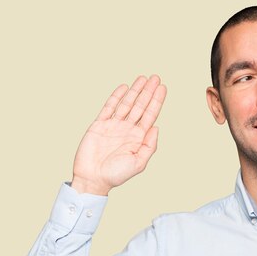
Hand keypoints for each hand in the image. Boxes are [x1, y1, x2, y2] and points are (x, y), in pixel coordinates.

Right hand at [72, 75, 166, 194]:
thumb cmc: (117, 174)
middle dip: (148, 92)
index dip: (156, 101)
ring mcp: (114, 125)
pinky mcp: (99, 124)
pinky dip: (116, 97)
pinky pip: (109, 107)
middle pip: (140, 106)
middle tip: (156, 77)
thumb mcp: (139, 163)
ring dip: (135, 91)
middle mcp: (128, 129)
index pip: (150, 115)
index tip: (162, 88)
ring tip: (143, 78)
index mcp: (139, 138)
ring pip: (126, 104)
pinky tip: (124, 88)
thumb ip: (149, 146)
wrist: (93, 178)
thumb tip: (156, 127)